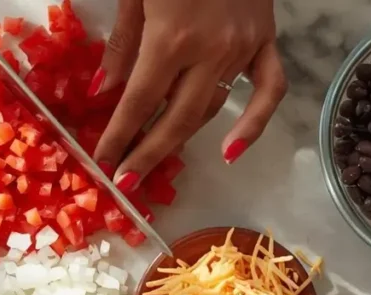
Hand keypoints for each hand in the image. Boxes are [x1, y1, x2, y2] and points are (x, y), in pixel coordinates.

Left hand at [90, 0, 286, 190]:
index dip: (119, 136)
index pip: (139, 102)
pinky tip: (231, 151)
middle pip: (175, 119)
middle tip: (124, 181)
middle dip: (145, 154)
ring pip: (210, 110)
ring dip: (180, 139)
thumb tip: (106, 91)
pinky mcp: (266, 41)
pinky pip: (267, 91)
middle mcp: (211, 51)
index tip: (102, 162)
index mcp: (172, 37)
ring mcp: (243, 48)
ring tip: (154, 162)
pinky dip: (253, 125)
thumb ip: (122, 43)